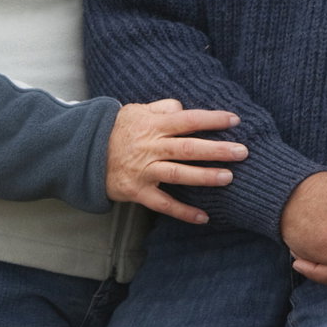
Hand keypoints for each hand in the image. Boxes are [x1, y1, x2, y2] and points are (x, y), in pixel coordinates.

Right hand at [105, 99, 247, 224]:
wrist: (84, 152)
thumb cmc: (116, 129)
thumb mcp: (137, 110)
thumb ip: (162, 108)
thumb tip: (183, 108)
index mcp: (153, 125)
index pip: (187, 120)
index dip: (211, 120)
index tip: (234, 120)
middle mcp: (151, 147)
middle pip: (188, 147)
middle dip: (217, 150)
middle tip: (242, 151)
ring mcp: (144, 170)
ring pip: (178, 174)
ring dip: (204, 176)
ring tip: (228, 178)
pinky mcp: (137, 191)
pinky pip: (163, 204)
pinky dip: (183, 212)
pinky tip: (203, 217)